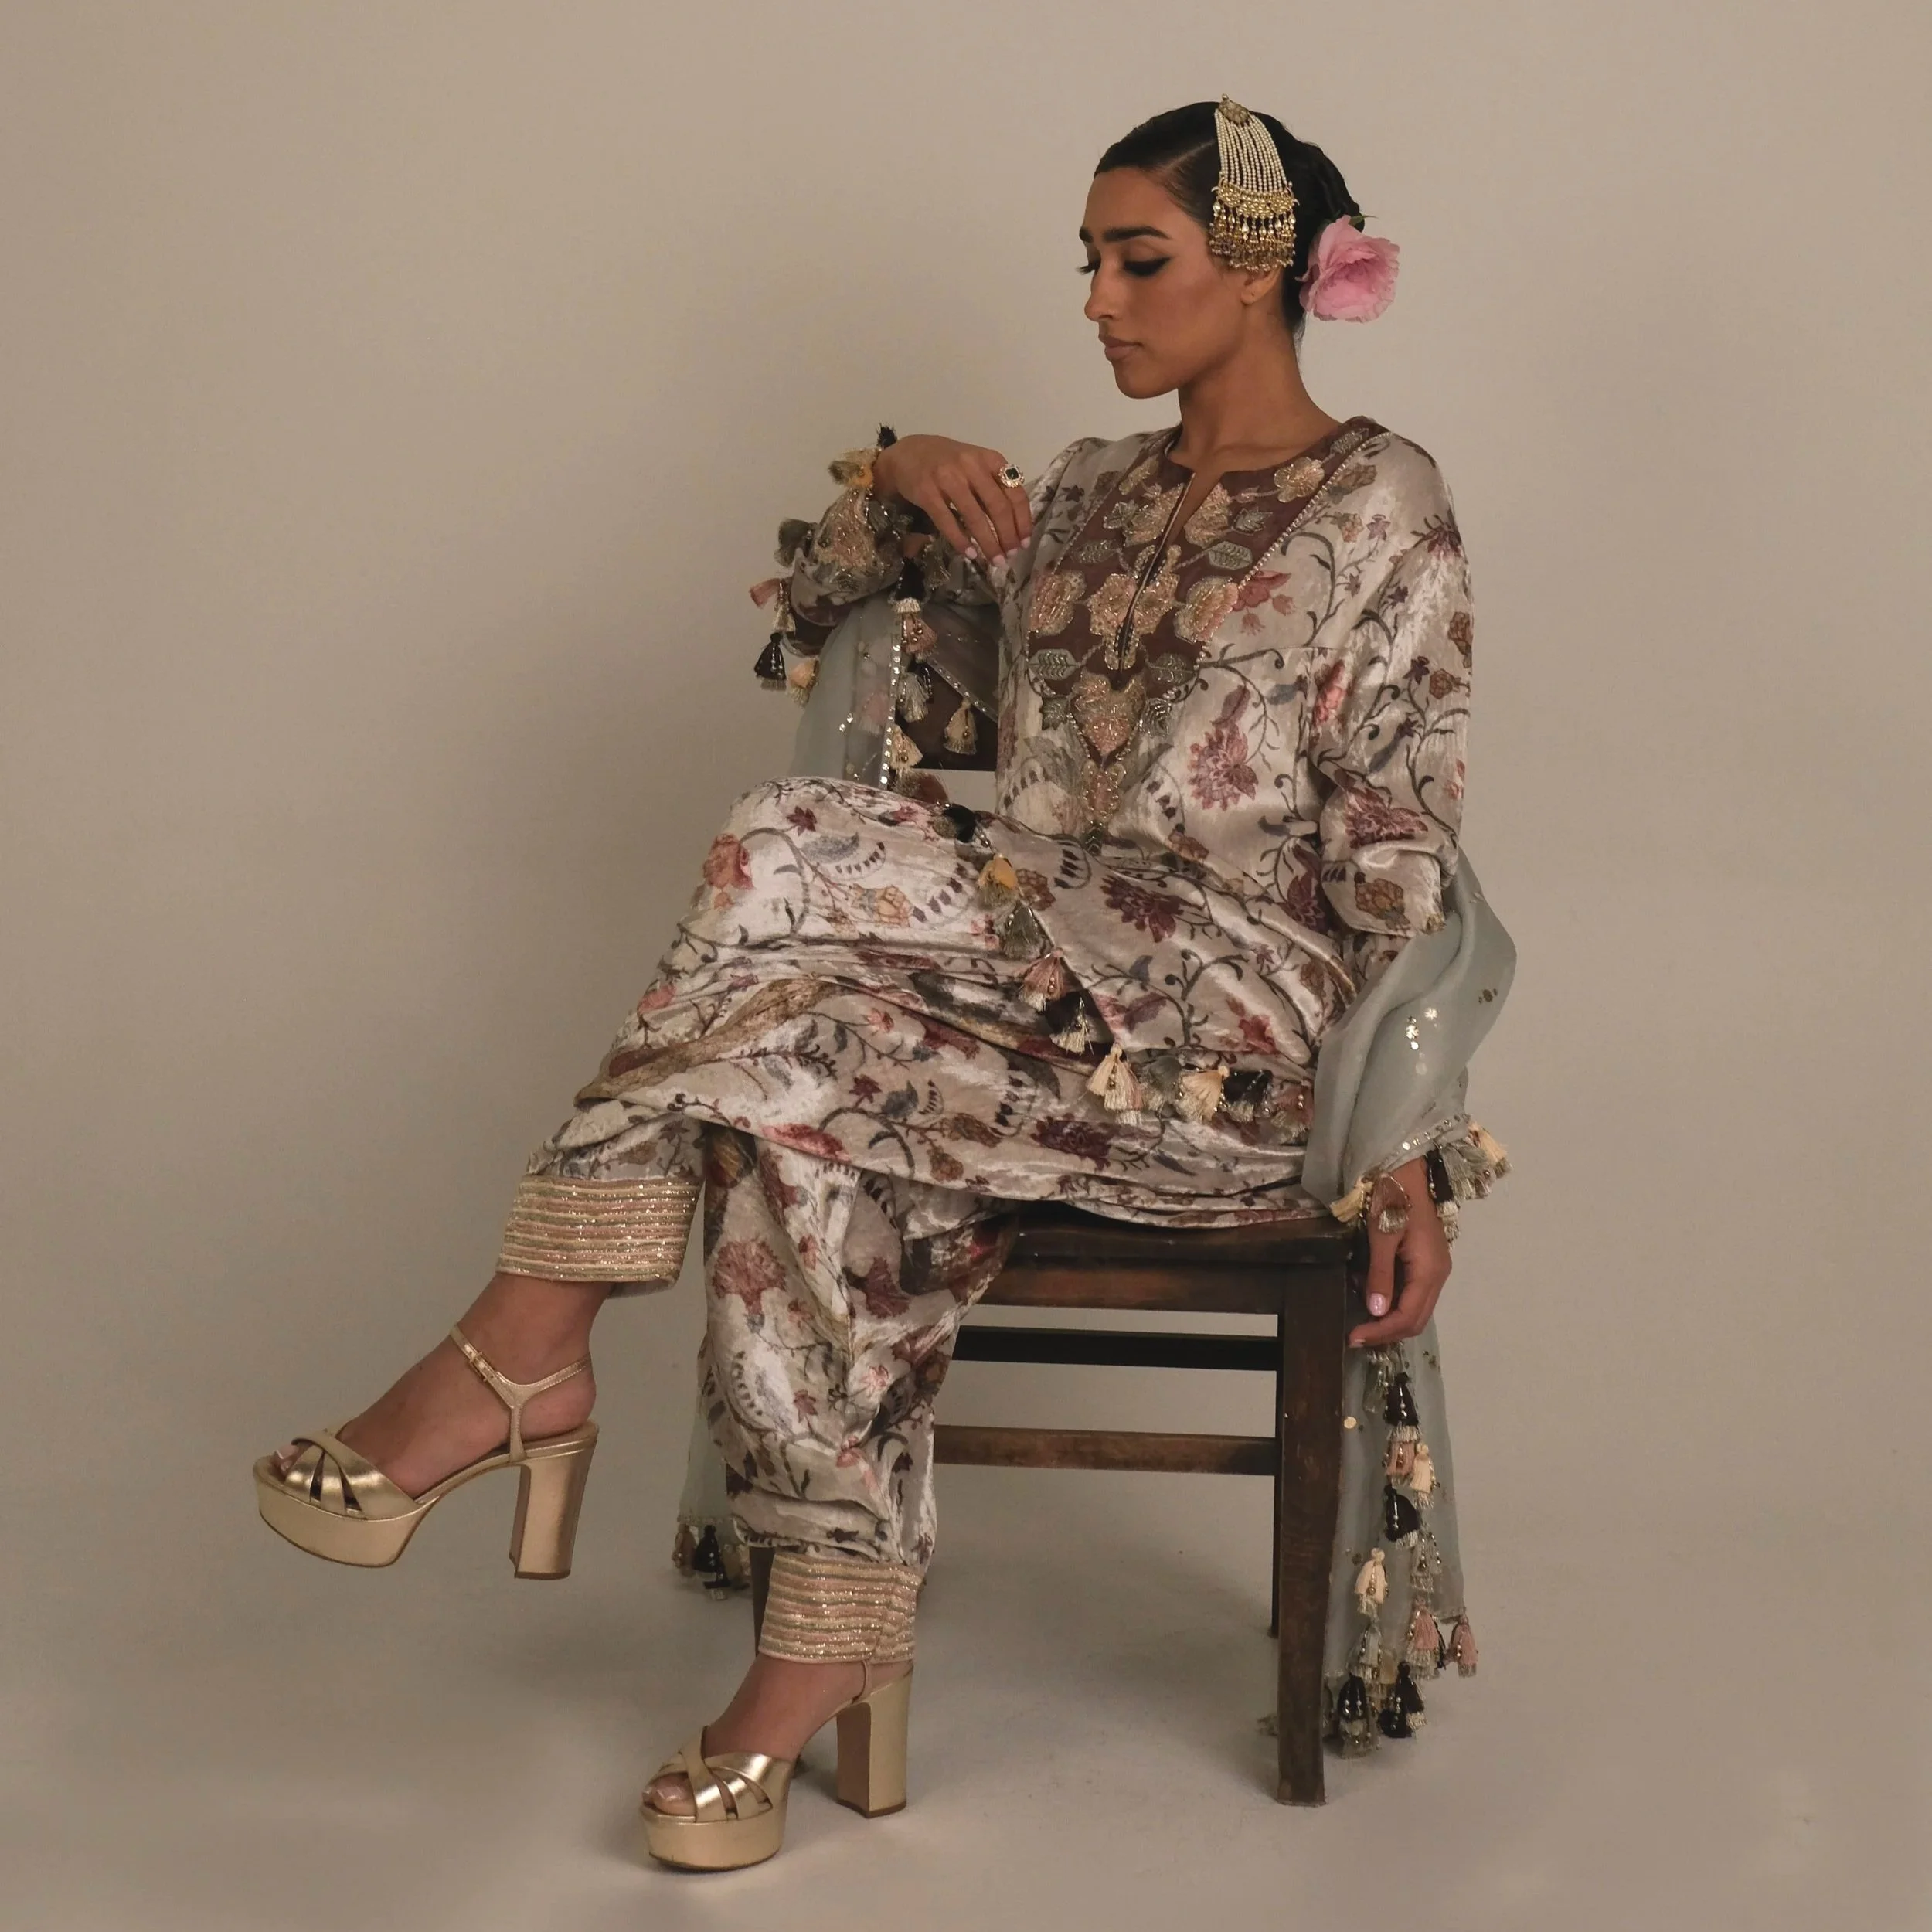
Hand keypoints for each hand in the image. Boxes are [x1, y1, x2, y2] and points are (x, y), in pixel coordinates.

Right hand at [872, 435, 1031, 565]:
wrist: (907, 454)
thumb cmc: (948, 463)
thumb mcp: (976, 465)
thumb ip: (994, 486)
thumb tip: (1014, 526)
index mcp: (989, 459)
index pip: (1015, 492)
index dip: (1022, 521)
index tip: (1024, 542)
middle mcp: (971, 465)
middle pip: (998, 507)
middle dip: (1007, 536)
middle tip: (1010, 557)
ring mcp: (947, 478)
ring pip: (975, 517)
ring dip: (987, 543)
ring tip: (994, 561)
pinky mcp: (927, 491)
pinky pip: (947, 521)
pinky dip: (960, 541)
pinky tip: (970, 554)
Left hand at [1347, 1156, 1451, 1348]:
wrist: (1407, 1170)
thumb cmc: (1393, 1198)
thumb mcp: (1381, 1235)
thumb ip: (1380, 1274)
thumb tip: (1376, 1312)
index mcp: (1430, 1270)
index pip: (1408, 1317)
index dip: (1381, 1331)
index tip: (1353, 1337)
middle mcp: (1438, 1275)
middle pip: (1416, 1320)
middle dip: (1386, 1333)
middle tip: (1355, 1337)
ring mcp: (1435, 1270)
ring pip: (1416, 1310)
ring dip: (1389, 1320)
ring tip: (1361, 1320)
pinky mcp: (1427, 1263)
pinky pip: (1412, 1294)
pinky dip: (1393, 1302)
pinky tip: (1370, 1295)